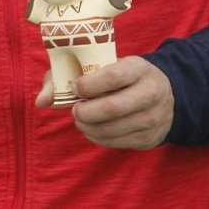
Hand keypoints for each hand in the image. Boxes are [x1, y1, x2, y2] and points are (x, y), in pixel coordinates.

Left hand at [48, 56, 173, 149]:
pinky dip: (97, 138)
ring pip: (111, 130)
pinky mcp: (148, 139)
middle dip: (84, 112)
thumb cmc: (124, 77)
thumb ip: (67, 75)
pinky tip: (93, 128)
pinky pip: (116, 143)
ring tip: (81, 119)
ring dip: (87, 127)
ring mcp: (152, 118)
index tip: (75, 87)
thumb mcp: (106, 65)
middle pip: (111, 108)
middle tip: (75, 109)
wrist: (168, 95)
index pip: (112, 77)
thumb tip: (40, 101)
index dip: (88, 85)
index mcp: (138, 69)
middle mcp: (150, 93)